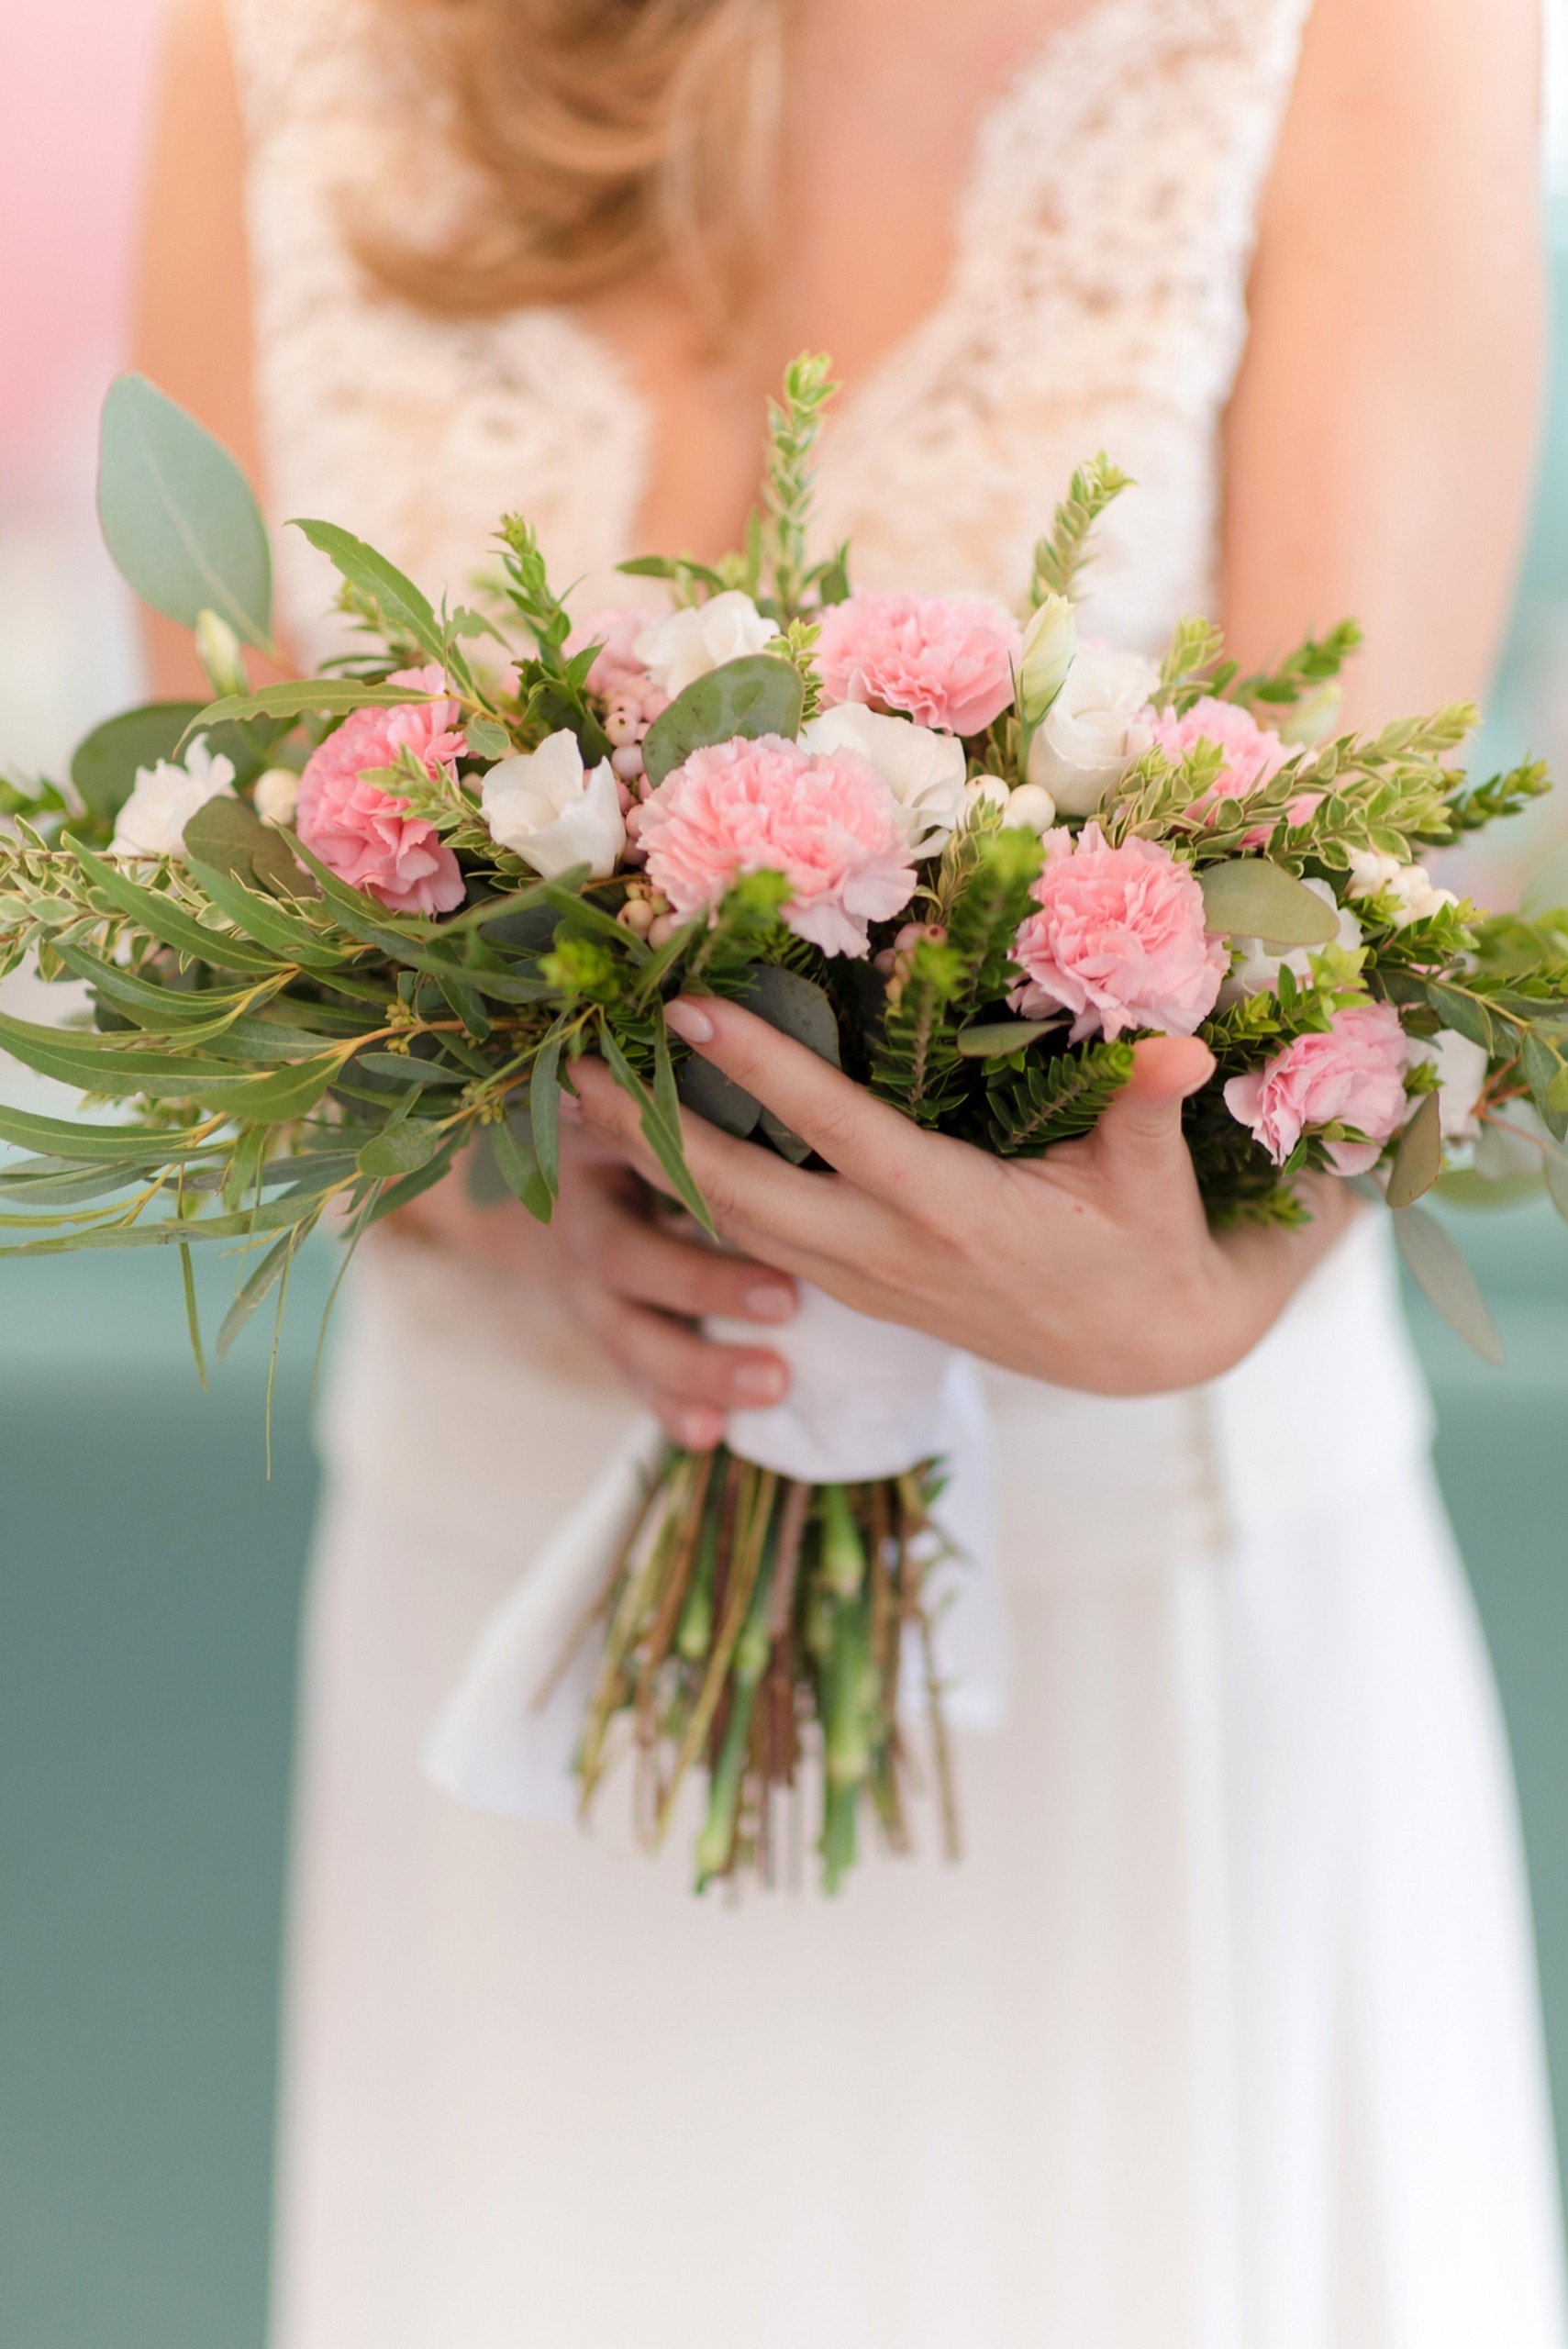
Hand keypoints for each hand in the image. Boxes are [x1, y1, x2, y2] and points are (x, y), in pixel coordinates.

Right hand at [392, 1125, 796, 1445]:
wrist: (537, 1178)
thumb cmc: (625, 1118)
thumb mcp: (633, 1091)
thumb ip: (667, 1092)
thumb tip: (722, 1040)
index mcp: (589, 1142)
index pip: (627, 1150)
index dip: (673, 1162)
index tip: (751, 1185)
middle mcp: (575, 1217)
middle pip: (627, 1258)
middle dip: (703, 1285)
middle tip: (785, 1301)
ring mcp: (579, 1284)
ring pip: (627, 1333)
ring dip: (696, 1365)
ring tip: (774, 1387)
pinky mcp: (598, 1329)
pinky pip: (628, 1375)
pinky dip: (667, 1406)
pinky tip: (710, 1435)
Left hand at [573, 997, 1358, 1395]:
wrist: (1140, 1348)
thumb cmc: (1148, 1245)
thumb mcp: (1155, 1181)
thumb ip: (1147, 1109)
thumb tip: (1180, 1046)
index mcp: (950, 1213)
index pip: (837, 1131)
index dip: (763, 1069)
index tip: (689, 1009)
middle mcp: (887, 1254)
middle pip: (742, 1194)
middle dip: (654, 1132)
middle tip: (572, 1065)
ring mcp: (862, 1281)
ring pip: (733, 1226)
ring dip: (654, 1166)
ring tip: (578, 1103)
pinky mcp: (856, 1289)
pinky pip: (754, 1243)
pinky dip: (694, 1198)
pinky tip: (646, 1154)